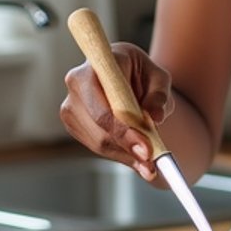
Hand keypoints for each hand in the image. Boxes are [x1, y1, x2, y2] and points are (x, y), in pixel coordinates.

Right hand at [60, 42, 173, 181]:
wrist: (127, 75)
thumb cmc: (142, 73)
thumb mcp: (159, 78)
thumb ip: (159, 95)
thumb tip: (156, 116)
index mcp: (98, 64)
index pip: (105, 104)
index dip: (124, 130)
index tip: (145, 148)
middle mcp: (77, 83)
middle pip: (99, 127)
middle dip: (126, 148)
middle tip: (151, 164)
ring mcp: (71, 105)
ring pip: (98, 141)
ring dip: (125, 156)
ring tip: (149, 166)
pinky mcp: (74, 123)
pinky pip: (96, 146)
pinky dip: (119, 155)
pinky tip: (136, 159)